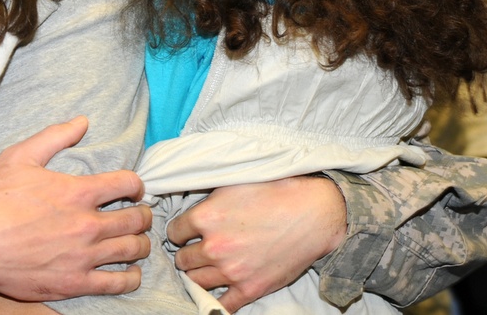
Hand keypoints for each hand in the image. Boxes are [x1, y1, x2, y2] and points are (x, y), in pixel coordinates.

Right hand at [0, 116, 151, 299]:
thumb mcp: (20, 157)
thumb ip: (55, 137)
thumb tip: (83, 122)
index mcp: (79, 192)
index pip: (128, 184)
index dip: (137, 185)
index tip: (134, 190)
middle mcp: (88, 224)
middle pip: (137, 219)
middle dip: (144, 215)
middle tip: (140, 216)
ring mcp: (84, 257)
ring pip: (132, 250)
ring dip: (141, 244)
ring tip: (137, 242)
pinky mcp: (75, 283)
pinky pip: (118, 283)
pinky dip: (131, 277)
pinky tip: (130, 272)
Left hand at [167, 177, 345, 312]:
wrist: (313, 213)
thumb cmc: (275, 192)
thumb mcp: (233, 184)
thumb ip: (207, 200)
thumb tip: (190, 206)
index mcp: (206, 217)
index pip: (174, 232)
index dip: (180, 231)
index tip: (187, 232)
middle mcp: (214, 246)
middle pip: (182, 260)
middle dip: (188, 253)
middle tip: (198, 248)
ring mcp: (231, 271)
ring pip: (195, 282)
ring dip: (198, 274)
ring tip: (207, 266)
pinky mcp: (250, 288)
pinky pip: (222, 304)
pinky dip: (216, 300)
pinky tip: (219, 289)